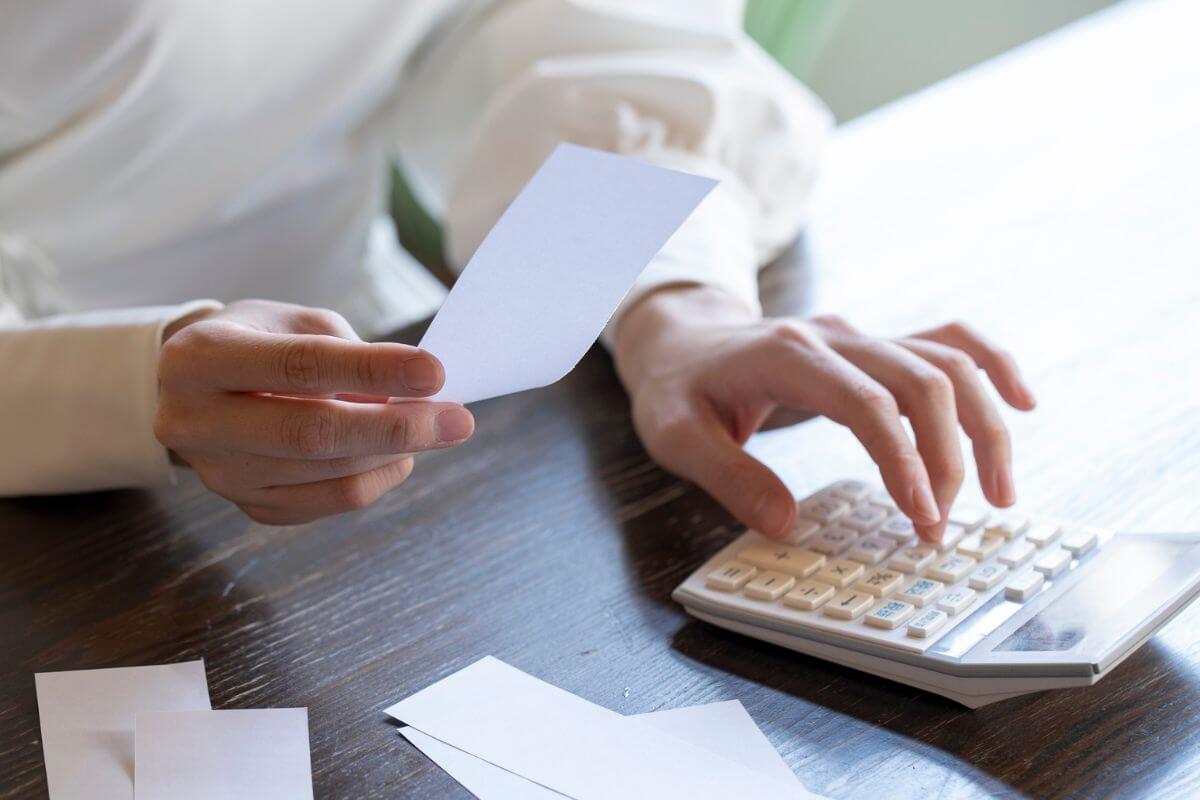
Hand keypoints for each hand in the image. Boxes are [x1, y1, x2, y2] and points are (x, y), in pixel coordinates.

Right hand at [155, 300, 473, 523]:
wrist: (191, 390)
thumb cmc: (255, 344)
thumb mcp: (291, 322)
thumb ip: (347, 351)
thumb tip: (415, 394)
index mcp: (204, 357)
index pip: (299, 367)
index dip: (373, 371)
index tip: (434, 372)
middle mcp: (198, 421)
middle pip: (311, 434)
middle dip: (395, 428)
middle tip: (457, 420)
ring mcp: (220, 473)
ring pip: (327, 475)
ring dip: (394, 452)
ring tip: (430, 426)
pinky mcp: (248, 506)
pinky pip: (329, 503)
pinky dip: (377, 477)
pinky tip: (397, 454)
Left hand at [613, 286, 1035, 542]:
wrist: (681, 338)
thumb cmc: (678, 388)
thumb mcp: (673, 435)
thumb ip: (726, 475)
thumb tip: (787, 523)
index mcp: (786, 356)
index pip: (865, 403)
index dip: (902, 459)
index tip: (922, 516)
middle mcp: (835, 337)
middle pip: (921, 380)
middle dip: (948, 458)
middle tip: (943, 527)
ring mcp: (860, 336)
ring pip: (947, 361)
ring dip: (983, 424)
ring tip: (1000, 493)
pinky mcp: (875, 345)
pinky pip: (947, 339)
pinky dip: (991, 365)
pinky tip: (1022, 402)